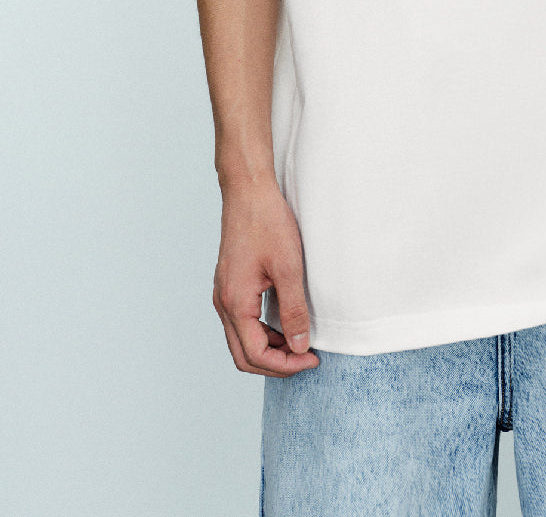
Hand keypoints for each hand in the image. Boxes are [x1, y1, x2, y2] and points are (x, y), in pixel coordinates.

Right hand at [212, 178, 320, 376]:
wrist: (248, 191)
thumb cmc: (267, 223)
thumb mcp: (289, 267)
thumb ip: (294, 310)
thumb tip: (299, 346)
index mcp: (235, 303)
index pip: (256, 355)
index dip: (286, 365)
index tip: (312, 359)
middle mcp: (223, 303)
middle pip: (243, 355)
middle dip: (275, 364)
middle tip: (305, 359)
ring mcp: (223, 294)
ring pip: (241, 340)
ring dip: (268, 349)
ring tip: (298, 343)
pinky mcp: (229, 285)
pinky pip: (241, 322)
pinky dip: (261, 332)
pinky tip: (283, 324)